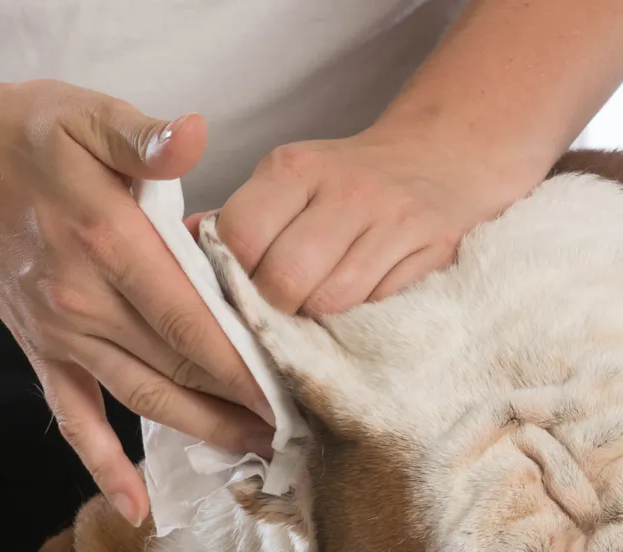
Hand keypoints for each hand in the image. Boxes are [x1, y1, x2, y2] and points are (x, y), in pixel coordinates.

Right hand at [0, 70, 273, 525]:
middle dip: (244, 404)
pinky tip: (137, 505)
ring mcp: (61, 335)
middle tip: (301, 429)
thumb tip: (194, 135)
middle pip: (181, 369)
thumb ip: (146, 137)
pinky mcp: (42, 352)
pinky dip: (103, 465)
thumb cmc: (27, 134)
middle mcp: (84, 301)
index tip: (297, 390)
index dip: (247, 363)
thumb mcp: (89, 115)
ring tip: (259, 454)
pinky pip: (74, 419)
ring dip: (204, 432)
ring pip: (145, 399)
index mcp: (107, 243)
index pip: (194, 320)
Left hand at [205, 128, 538, 315]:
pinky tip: (356, 306)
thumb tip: (179, 249)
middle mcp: (346, 189)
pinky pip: (378, 306)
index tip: (242, 291)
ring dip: (317, 319)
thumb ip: (240, 218)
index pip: (240, 239)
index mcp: (296, 168)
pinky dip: (360, 317)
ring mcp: (393, 222)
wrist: (443, 162)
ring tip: (316, 311)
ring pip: (332, 301)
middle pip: (284, 279)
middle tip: (279, 313)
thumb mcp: (290, 181)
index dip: (234, 278)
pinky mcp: (432, 251)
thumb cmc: (350, 183)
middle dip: (274, 309)